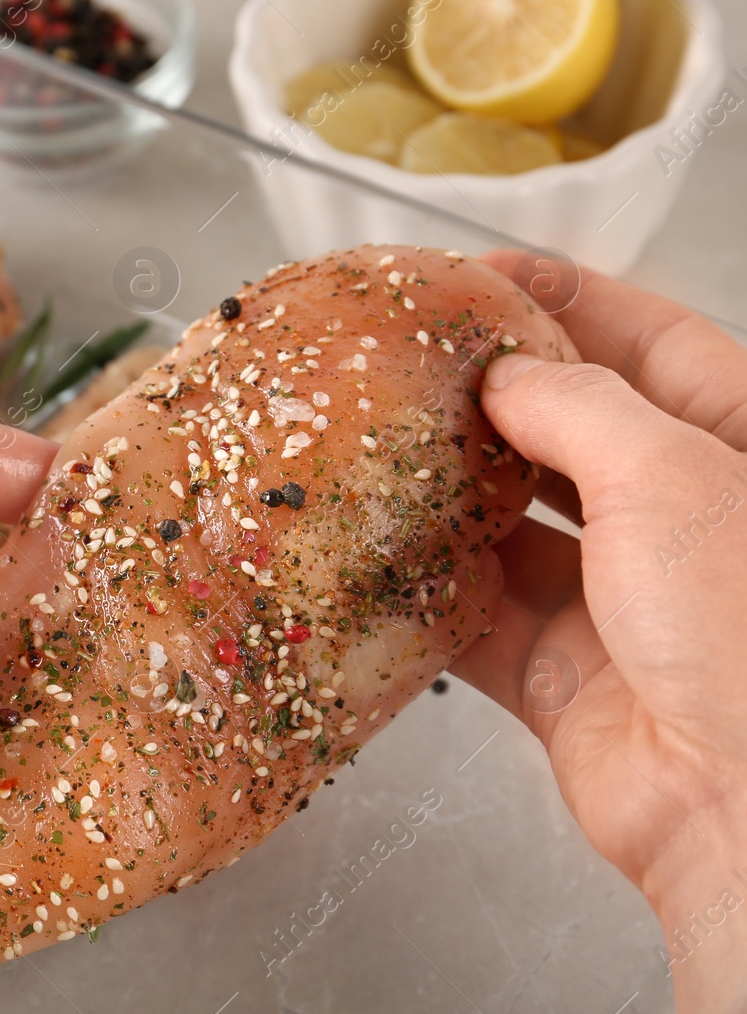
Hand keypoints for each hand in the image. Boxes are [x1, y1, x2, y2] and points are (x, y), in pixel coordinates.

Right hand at [450, 254, 746, 1012]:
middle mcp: (686, 521)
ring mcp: (624, 603)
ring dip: (448, 496)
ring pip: (515, 528)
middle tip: (405, 363)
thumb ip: (575, 405)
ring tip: (374, 449)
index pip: (650, 343)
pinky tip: (379, 559)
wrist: (746, 808)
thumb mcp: (668, 473)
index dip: (563, 300)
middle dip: (491, 400)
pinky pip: (480, 621)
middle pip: (573, 432)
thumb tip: (505, 373)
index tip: (478, 275)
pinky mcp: (565, 677)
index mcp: (740, 450)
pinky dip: (430, 594)